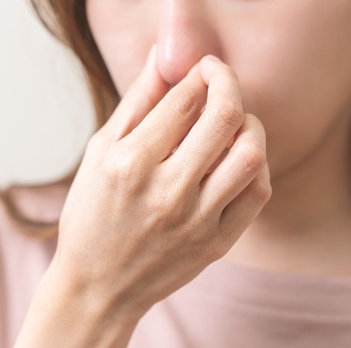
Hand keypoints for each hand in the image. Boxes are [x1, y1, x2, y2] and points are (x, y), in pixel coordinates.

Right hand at [50, 47, 270, 319]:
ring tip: (233, 121)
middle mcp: (167, 191)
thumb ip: (137, 103)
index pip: (185, 99)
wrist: (99, 288)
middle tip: (220, 78)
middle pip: (224, 117)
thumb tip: (163, 56)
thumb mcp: (100, 153)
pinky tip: (237, 159)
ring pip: (251, 154)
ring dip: (249, 124)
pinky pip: (258, 193)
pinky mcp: (216, 243)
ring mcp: (196, 220)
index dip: (201, 72)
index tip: (202, 67)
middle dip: (228, 83)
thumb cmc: (92, 216)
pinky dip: (257, 166)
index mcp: (131, 164)